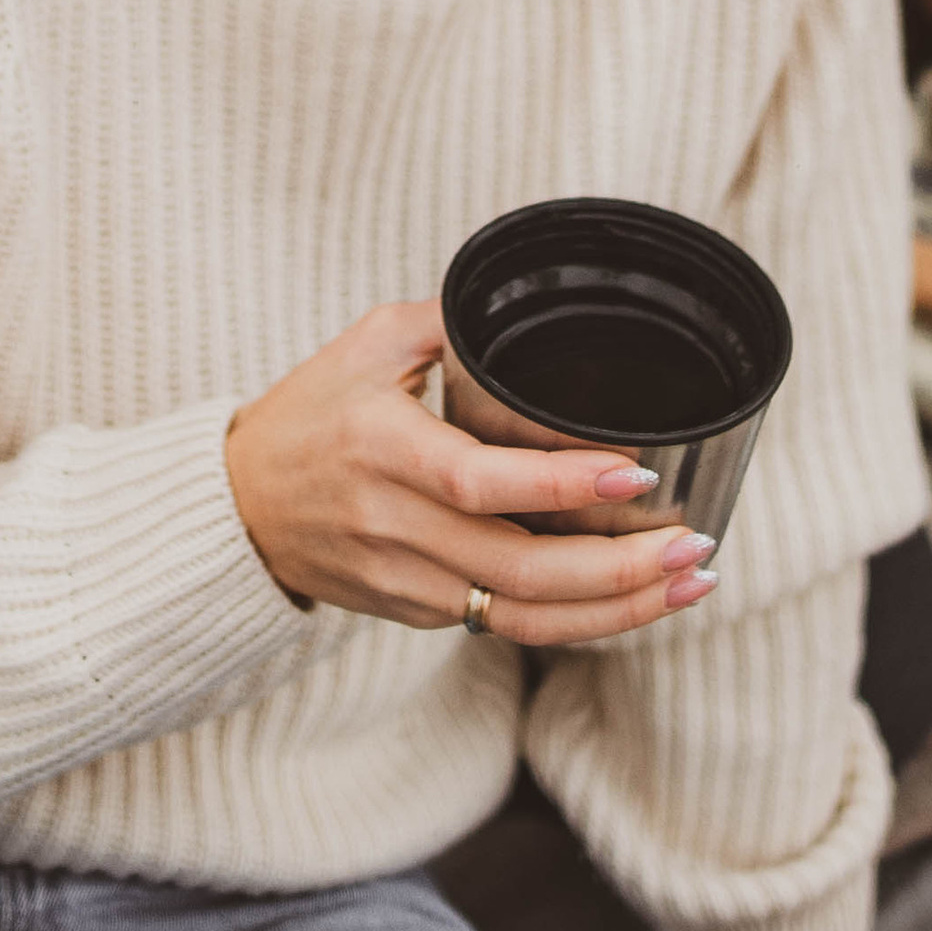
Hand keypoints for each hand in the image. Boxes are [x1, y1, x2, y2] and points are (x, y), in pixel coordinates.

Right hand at [224, 299, 718, 642]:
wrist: (236, 510)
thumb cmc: (310, 414)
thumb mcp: (367, 345)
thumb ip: (449, 323)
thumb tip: (537, 305)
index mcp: (380, 448)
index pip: (479, 480)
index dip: (562, 483)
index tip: (636, 471)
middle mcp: (391, 524)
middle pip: (519, 568)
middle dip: (620, 568)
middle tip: (695, 545)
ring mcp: (403, 579)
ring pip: (524, 613)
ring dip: (618, 608)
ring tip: (691, 583)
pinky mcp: (415, 612)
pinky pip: (508, 625)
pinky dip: (579, 617)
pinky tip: (636, 597)